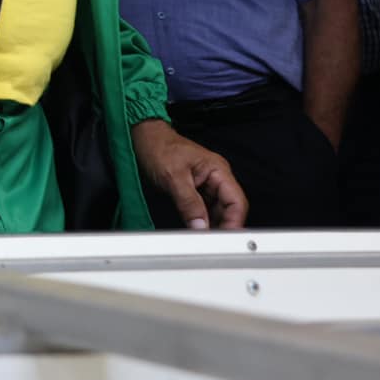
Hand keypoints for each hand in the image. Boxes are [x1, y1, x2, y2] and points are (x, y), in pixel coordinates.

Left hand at [131, 119, 246, 229]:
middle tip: (213, 242)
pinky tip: (197, 228)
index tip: (226, 238)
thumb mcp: (173, 176)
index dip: (235, 222)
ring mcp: (206, 184)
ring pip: (217, 211)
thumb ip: (189, 202)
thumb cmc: (157, 147)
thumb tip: (201, 225)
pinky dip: (202, 220)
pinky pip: (204, 208)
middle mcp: (216, 177)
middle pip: (229, 208)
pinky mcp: (195, 189)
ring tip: (204, 238)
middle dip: (224, 226)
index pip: (237, 201)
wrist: (142, 136)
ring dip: (212, 224)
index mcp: (218, 170)